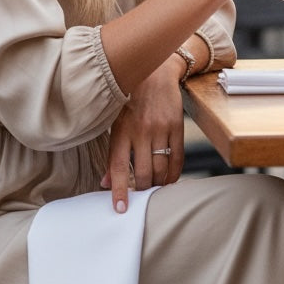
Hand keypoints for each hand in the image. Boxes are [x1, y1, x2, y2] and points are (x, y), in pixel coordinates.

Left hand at [102, 58, 184, 211]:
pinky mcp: (177, 125)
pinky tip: (171, 180)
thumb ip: (112, 153)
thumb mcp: (116, 124)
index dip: (119, 191)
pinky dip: (175, 173)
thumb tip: (105, 183)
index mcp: (122, 132)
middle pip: (143, 173)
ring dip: (158, 183)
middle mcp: (141, 131)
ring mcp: (161, 129)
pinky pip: (178, 157)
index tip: (120, 210)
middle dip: (143, 189)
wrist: (155, 74)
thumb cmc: (130, 101)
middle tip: (142, 194)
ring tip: (156, 187)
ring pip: (161, 167)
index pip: (119, 168)